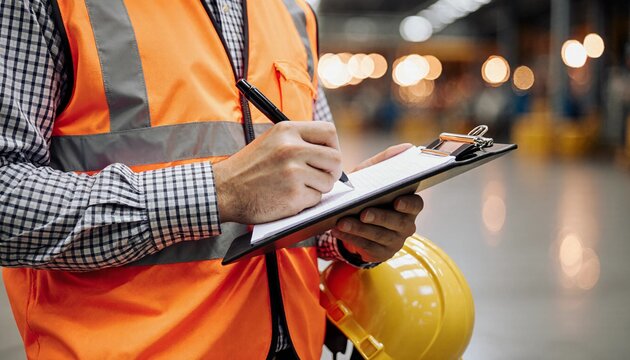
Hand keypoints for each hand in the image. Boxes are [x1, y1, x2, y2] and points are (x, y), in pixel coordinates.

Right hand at [213, 121, 341, 223]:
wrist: (223, 191)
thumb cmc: (248, 169)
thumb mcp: (271, 141)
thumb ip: (298, 141)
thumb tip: (329, 152)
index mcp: (287, 130)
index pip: (329, 132)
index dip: (333, 146)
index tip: (326, 157)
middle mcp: (292, 148)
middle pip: (335, 158)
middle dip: (331, 171)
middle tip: (320, 177)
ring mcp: (293, 172)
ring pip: (328, 181)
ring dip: (318, 188)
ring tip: (296, 187)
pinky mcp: (293, 195)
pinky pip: (316, 199)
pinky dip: (306, 202)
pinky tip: (287, 198)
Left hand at [331, 144, 423, 262]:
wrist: (355, 218)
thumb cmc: (368, 193)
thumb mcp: (373, 175)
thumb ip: (387, 160)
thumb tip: (408, 146)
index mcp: (409, 204)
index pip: (416, 204)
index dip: (408, 204)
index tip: (396, 201)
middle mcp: (406, 224)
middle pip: (396, 222)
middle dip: (379, 217)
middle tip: (363, 212)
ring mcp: (395, 241)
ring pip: (379, 236)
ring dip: (359, 229)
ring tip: (341, 222)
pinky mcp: (381, 253)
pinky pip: (366, 247)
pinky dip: (350, 238)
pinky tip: (337, 230)